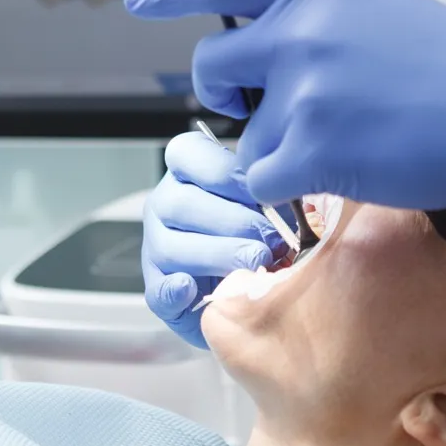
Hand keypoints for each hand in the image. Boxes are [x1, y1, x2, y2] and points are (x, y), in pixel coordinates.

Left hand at [125, 0, 445, 213]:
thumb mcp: (376, 10)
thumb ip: (317, 21)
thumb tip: (273, 49)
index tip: (136, 1)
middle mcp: (298, 33)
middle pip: (213, 69)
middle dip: (226, 98)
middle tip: (259, 114)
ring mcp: (303, 90)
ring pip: (249, 137)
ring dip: (284, 151)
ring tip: (350, 142)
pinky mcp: (313, 146)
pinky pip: (263, 178)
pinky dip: (286, 188)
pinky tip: (332, 176)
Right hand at [142, 128, 282, 347]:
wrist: (243, 284)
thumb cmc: (254, 230)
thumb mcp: (262, 201)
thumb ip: (267, 193)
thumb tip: (291, 193)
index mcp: (185, 172)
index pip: (188, 154)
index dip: (226, 174)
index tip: (262, 194)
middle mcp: (164, 204)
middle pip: (183, 205)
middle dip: (233, 222)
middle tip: (271, 239)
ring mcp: (155, 247)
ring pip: (172, 247)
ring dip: (218, 255)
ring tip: (256, 262)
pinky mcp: (158, 289)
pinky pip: (158, 289)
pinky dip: (176, 291)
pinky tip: (195, 289)